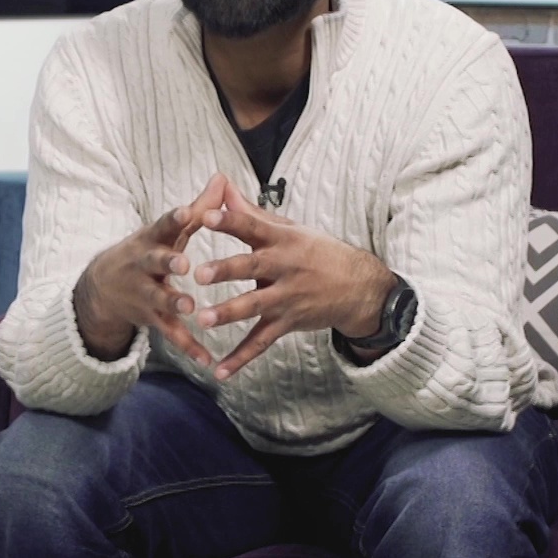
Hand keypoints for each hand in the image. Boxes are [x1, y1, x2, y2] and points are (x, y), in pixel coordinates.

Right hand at [72, 173, 229, 364]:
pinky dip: (189, 347)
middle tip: (183, 263)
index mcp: (152, 240)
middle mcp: (144, 266)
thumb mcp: (167, 230)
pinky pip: (170, 334)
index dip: (174, 218)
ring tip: (190, 307)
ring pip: (159, 299)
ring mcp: (144, 293)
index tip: (188, 211)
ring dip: (174, 303)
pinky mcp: (150, 319)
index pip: (163, 225)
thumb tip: (222, 178)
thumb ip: (199, 208)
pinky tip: (208, 360)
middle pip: (155, 262)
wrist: (103, 287)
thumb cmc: (149, 251)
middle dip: (167, 262)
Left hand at [191, 179, 396, 380]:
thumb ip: (250, 212)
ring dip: (228, 314)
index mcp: (282, 240)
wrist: (359, 288)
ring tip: (203, 320)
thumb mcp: (288, 228)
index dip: (230, 221)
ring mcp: (286, 298)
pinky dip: (240, 359)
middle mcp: (284, 268)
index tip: (206, 215)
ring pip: (254, 307)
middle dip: (225, 270)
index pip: (253, 227)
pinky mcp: (287, 323)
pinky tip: (219, 372)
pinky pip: (261, 343)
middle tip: (198, 273)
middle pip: (251, 267)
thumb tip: (221, 185)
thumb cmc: (316, 252)